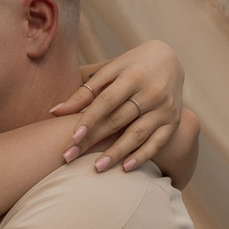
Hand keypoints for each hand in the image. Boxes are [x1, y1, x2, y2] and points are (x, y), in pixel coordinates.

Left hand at [50, 39, 184, 172]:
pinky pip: (157, 142)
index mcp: (132, 75)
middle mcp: (151, 91)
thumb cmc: (130, 66)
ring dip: (116, 153)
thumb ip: (84, 91)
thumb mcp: (109, 70)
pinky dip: (142, 156)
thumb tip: (54, 111)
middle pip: (118, 120)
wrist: (170, 60)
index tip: (73, 138)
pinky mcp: (173, 121)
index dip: (89, 119)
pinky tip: (125, 168)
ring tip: (97, 168)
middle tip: (70, 158)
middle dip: (93, 140)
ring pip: (137, 134)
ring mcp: (164, 108)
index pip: (107, 100)